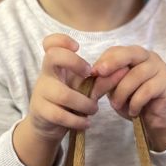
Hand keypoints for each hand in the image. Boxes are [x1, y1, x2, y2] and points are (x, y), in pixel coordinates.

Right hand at [13, 34, 97, 165]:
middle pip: (53, 56)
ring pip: (64, 94)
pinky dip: (78, 121)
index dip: (61, 39)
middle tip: (90, 74)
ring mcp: (41, 93)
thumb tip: (124, 70)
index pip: (50, 43)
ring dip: (86, 104)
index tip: (77, 47)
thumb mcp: (84, 88)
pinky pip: (61, 115)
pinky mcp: (41, 112)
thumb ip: (102, 80)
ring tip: (93, 109)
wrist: (48, 126)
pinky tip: (86, 123)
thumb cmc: (68, 102)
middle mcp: (46, 75)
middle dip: (76, 62)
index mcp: (56, 66)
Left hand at [91, 45, 165, 150]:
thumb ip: (107, 80)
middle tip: (100, 74)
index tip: (92, 73)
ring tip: (116, 105)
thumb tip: (93, 75)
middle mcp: (149, 57)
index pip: (117, 51)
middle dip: (112, 63)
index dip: (104, 60)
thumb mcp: (115, 89)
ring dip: (121, 93)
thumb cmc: (133, 101)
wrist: (154, 119)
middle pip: (129, 54)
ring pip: (136, 75)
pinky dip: (135, 103)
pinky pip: (146, 90)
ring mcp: (160, 69)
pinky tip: (133, 111)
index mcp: (135, 55)